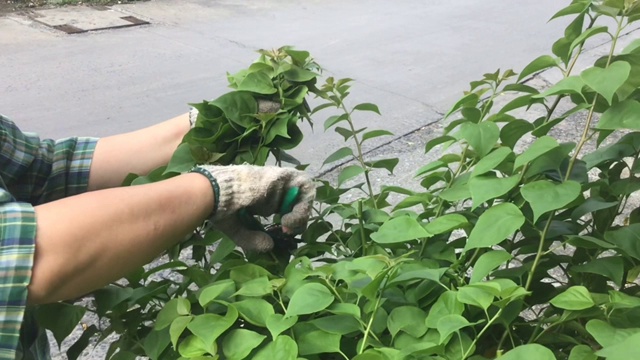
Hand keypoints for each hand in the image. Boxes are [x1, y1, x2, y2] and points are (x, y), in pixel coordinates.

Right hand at [191, 164, 314, 251]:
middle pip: (300, 198)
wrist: (214, 194)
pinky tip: (287, 221)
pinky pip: (303, 189)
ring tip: (288, 225)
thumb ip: (253, 239)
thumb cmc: (221, 209)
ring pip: (305, 192)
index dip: (292, 219)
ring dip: (302, 212)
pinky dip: (301, 208)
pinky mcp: (281, 176)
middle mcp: (275, 186)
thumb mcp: (238, 230)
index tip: (284, 232)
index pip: (289, 203)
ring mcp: (279, 180)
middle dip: (300, 217)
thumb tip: (270, 246)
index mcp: (266, 193)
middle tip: (289, 231)